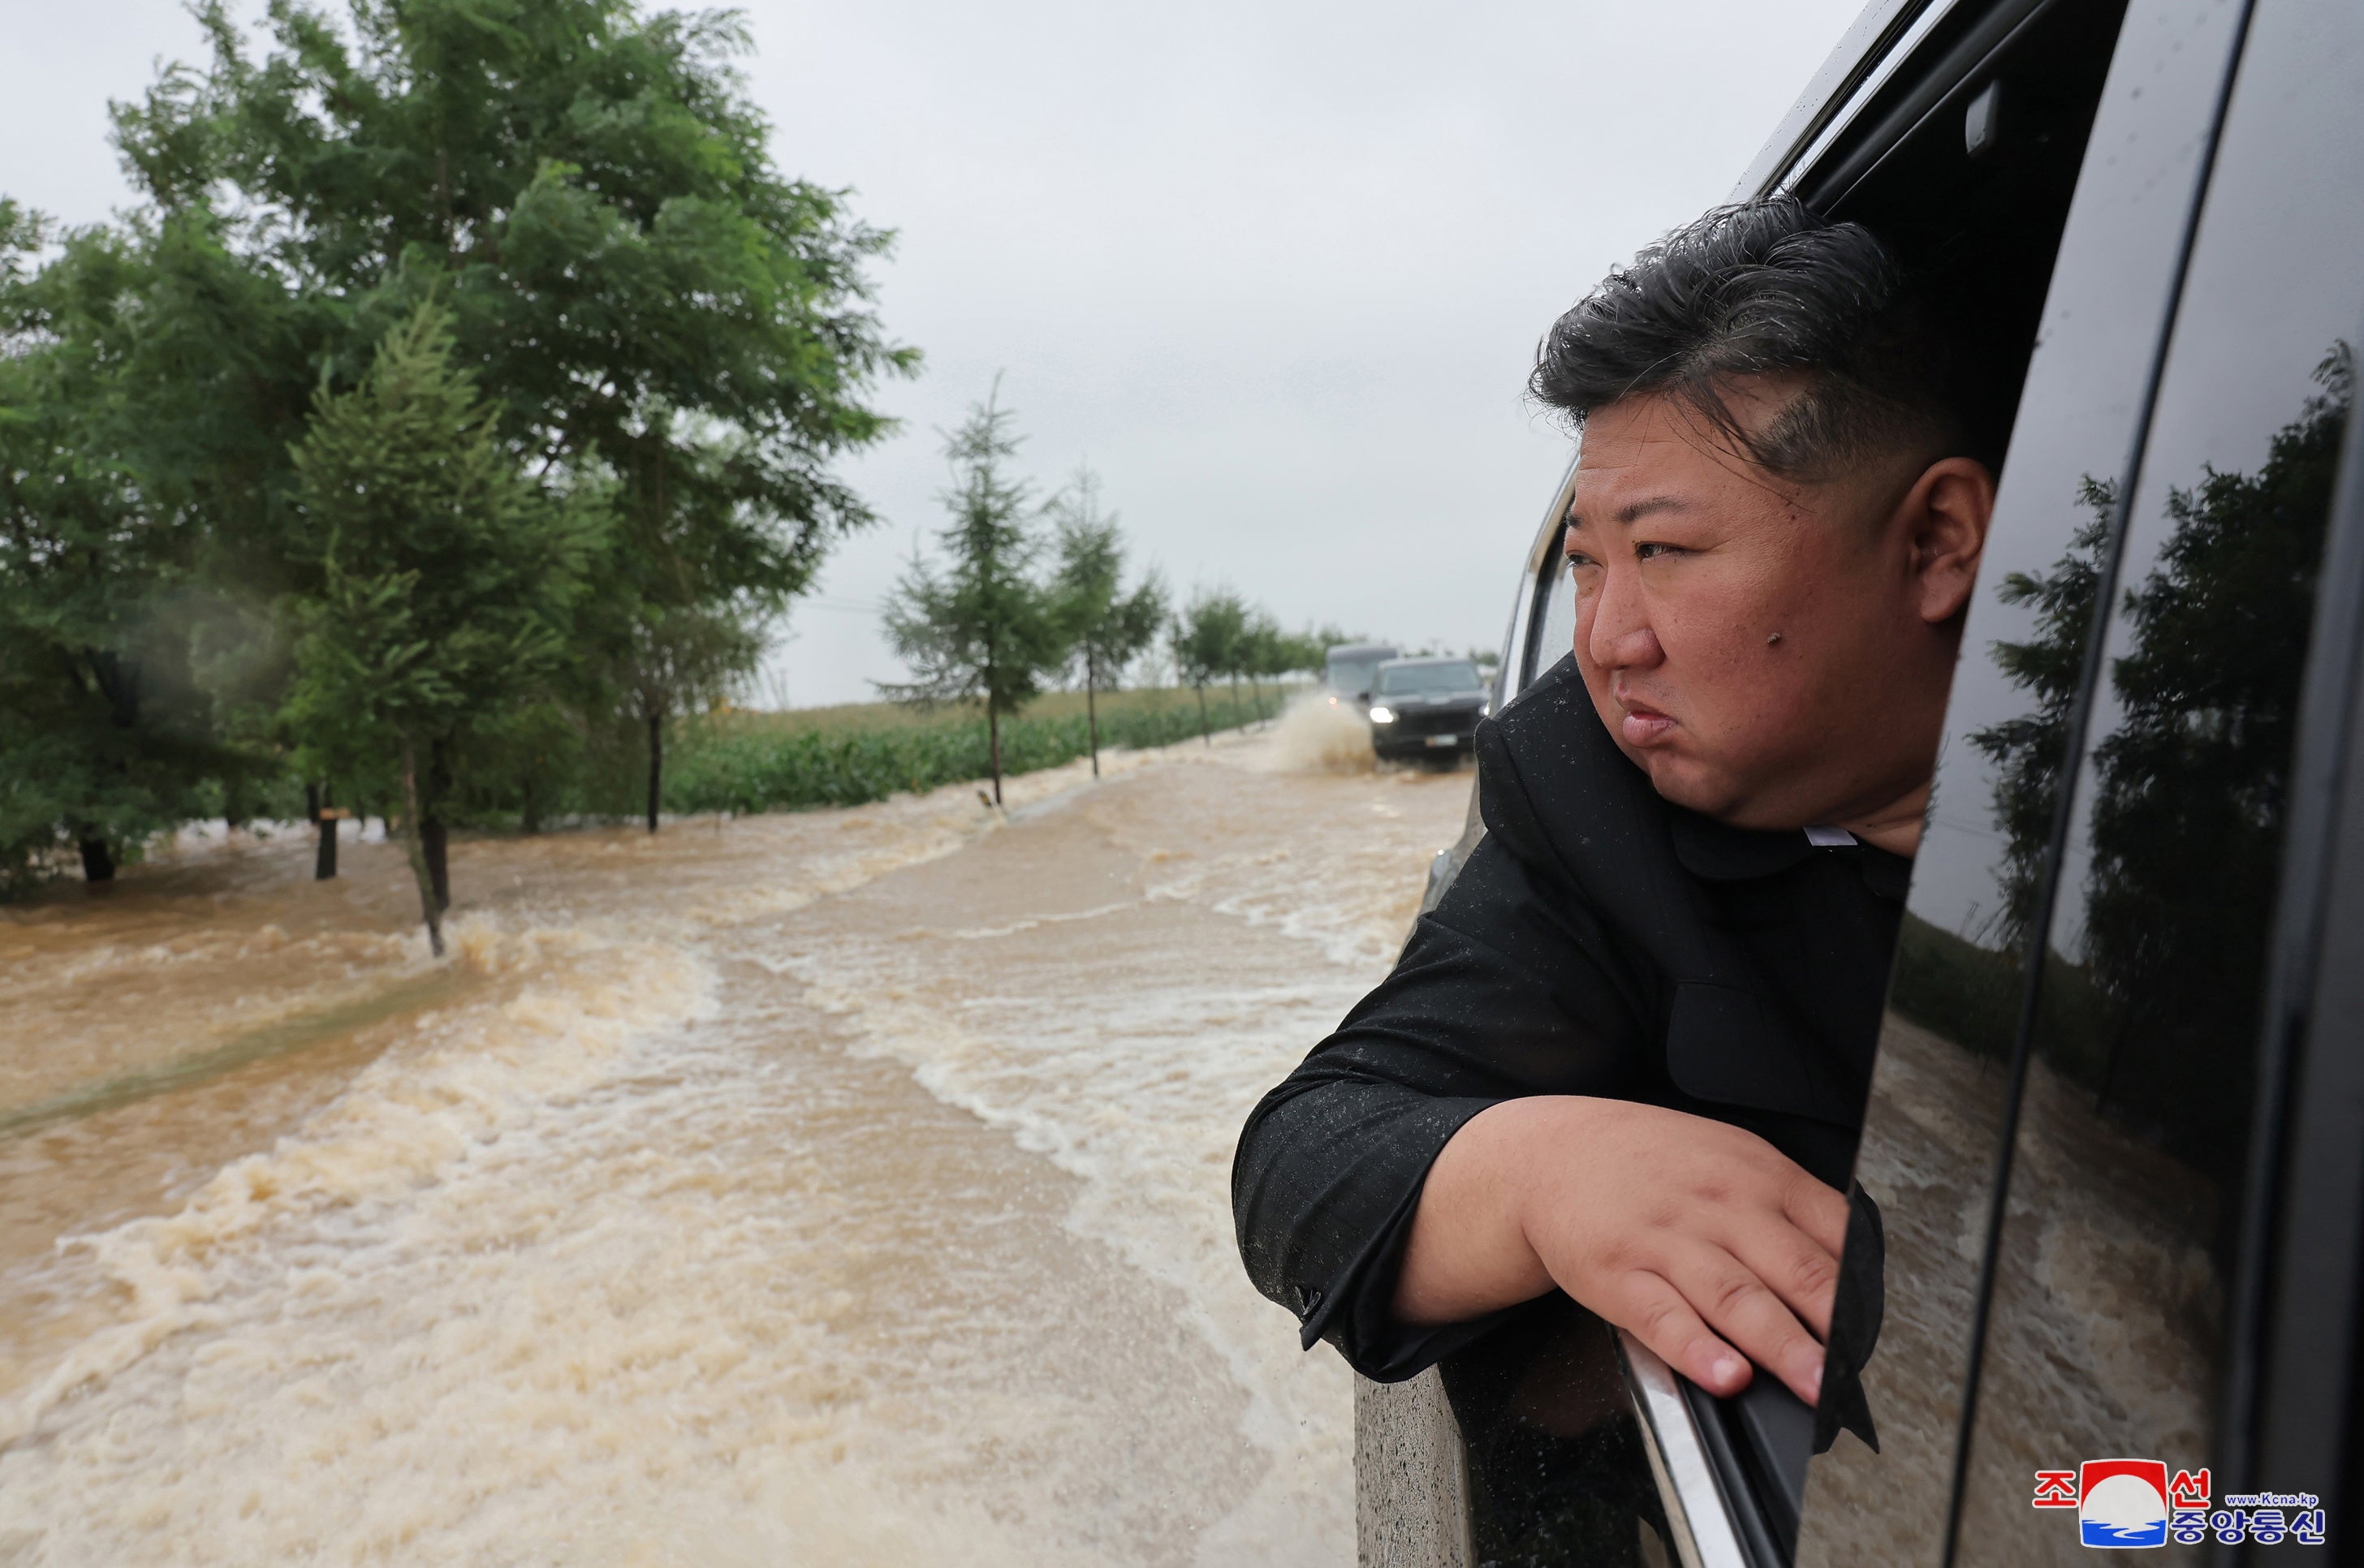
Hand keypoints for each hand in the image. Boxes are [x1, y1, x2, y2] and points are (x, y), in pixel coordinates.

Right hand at [1395, 1096, 1848, 1403]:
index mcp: (1757, 1177)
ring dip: (1780, 1345)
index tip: (1884, 1334)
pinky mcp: (1617, 1275)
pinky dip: (1695, 1348)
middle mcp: (1718, 1207)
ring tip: (1812, 1384)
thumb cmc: (1650, 1163)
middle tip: (1863, 1371)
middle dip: (1833, 1326)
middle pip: (1791, 1268)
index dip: (1864, 1289)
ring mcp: (1666, 1242)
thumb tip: (1857, 1266)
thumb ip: (1793, 1207)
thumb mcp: (1730, 1158)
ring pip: (1735, 1297)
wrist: (1551, 1153)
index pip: (1831, 1233)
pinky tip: (1721, 1373)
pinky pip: (1662, 1317)